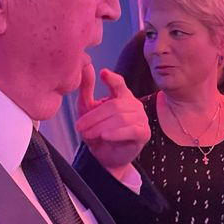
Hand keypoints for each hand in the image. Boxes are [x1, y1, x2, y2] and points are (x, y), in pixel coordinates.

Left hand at [75, 63, 150, 180]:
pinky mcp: (144, 133)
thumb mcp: (87, 110)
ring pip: (120, 118)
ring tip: (88, 134)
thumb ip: (87, 89)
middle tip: (80, 126)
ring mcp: (141, 118)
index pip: (119, 84)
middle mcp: (134, 104)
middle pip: (114, 105)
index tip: (103, 73)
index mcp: (122, 95)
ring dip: (101, 127)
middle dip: (94, 117)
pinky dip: (116, 133)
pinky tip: (105, 136)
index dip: (112, 79)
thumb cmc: (99, 131)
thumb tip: (86, 66)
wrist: (106, 157)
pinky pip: (130, 130)